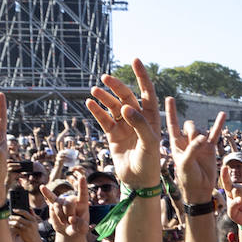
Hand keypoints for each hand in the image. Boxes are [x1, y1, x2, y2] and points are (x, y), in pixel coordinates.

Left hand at [8, 211, 42, 241]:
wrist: (35, 240)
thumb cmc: (34, 230)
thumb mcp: (35, 222)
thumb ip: (33, 215)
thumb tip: (30, 208)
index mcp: (33, 219)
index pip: (25, 212)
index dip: (18, 210)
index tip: (13, 210)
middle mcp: (30, 223)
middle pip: (19, 218)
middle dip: (13, 217)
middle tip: (10, 217)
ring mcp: (26, 228)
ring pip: (16, 223)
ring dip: (11, 222)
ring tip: (9, 222)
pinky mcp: (22, 233)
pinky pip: (15, 228)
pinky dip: (11, 227)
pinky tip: (10, 227)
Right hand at [41, 184, 88, 237]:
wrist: (68, 231)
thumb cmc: (78, 229)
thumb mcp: (82, 230)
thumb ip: (81, 226)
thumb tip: (72, 219)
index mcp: (82, 203)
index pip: (83, 194)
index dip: (82, 186)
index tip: (82, 177)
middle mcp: (72, 199)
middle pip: (68, 203)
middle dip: (69, 215)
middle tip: (70, 222)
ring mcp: (62, 201)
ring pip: (58, 206)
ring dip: (61, 217)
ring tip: (65, 222)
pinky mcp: (54, 204)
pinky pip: (50, 198)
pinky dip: (46, 193)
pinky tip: (42, 187)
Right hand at [87, 60, 161, 189]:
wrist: (139, 181)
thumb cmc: (150, 162)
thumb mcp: (149, 143)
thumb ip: (139, 124)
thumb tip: (126, 107)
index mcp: (152, 117)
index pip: (147, 92)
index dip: (142, 76)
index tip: (135, 60)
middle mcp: (137, 119)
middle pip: (126, 96)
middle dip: (117, 86)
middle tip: (106, 78)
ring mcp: (124, 126)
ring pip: (113, 106)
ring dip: (104, 97)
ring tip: (95, 90)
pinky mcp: (113, 135)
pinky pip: (104, 119)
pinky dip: (97, 111)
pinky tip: (90, 103)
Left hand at [167, 105, 225, 203]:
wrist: (199, 189)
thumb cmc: (187, 177)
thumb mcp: (185, 163)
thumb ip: (192, 149)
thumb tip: (203, 138)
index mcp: (176, 144)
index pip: (172, 124)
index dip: (171, 112)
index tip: (170, 98)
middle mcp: (187, 141)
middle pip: (189, 125)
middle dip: (192, 130)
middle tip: (195, 142)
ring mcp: (199, 143)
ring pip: (201, 130)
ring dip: (202, 136)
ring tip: (202, 147)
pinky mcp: (210, 147)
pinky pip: (215, 133)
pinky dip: (219, 124)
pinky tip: (223, 114)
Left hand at [224, 167, 241, 228]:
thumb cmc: (240, 216)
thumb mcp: (233, 215)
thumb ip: (232, 207)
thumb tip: (239, 200)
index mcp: (230, 192)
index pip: (227, 182)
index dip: (225, 175)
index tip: (224, 168)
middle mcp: (239, 188)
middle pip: (238, 189)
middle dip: (241, 200)